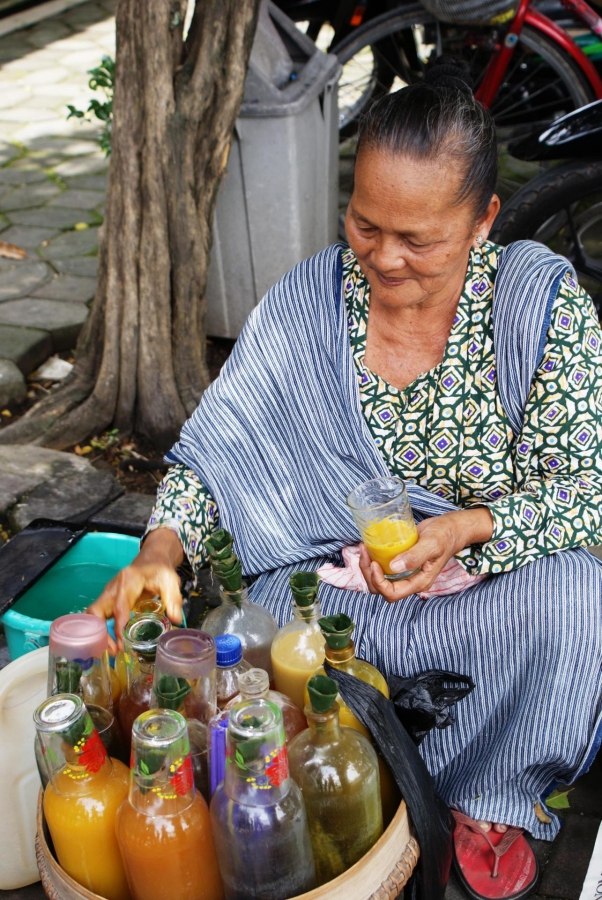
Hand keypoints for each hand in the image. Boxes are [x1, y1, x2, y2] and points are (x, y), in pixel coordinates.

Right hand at [87, 528, 184, 651]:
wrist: (151, 560)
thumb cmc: (159, 571)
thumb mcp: (170, 581)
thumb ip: (173, 599)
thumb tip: (176, 620)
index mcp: (128, 580)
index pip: (119, 605)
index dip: (119, 625)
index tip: (122, 644)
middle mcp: (113, 587)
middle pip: (96, 610)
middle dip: (101, 632)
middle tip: (115, 650)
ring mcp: (107, 593)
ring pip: (93, 614)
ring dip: (98, 633)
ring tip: (112, 650)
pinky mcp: (107, 599)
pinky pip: (97, 615)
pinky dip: (100, 630)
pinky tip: (110, 643)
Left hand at [358, 508, 492, 602]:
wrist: (450, 528)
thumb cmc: (445, 536)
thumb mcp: (432, 544)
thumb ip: (415, 557)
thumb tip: (394, 567)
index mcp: (419, 582)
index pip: (393, 594)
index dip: (379, 583)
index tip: (374, 563)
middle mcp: (410, 581)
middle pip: (382, 589)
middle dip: (369, 575)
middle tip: (365, 553)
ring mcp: (405, 572)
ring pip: (379, 580)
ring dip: (368, 568)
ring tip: (364, 549)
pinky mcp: (401, 562)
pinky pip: (383, 568)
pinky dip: (373, 560)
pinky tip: (369, 547)